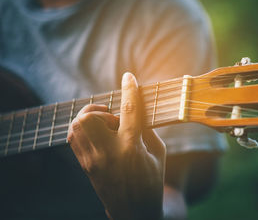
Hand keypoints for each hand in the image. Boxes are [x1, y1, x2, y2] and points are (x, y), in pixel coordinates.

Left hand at [67, 72, 165, 219]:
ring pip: (77, 126)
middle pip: (90, 118)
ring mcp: (93, 160)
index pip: (130, 112)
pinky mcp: (85, 165)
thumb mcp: (158, 153)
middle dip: (100, 110)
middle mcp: (108, 153)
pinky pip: (73, 137)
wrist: (133, 212)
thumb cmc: (151, 181)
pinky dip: (83, 128)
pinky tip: (97, 134)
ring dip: (90, 118)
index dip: (130, 90)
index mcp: (132, 149)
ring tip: (105, 126)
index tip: (128, 77)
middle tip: (114, 119)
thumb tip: (135, 109)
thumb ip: (146, 129)